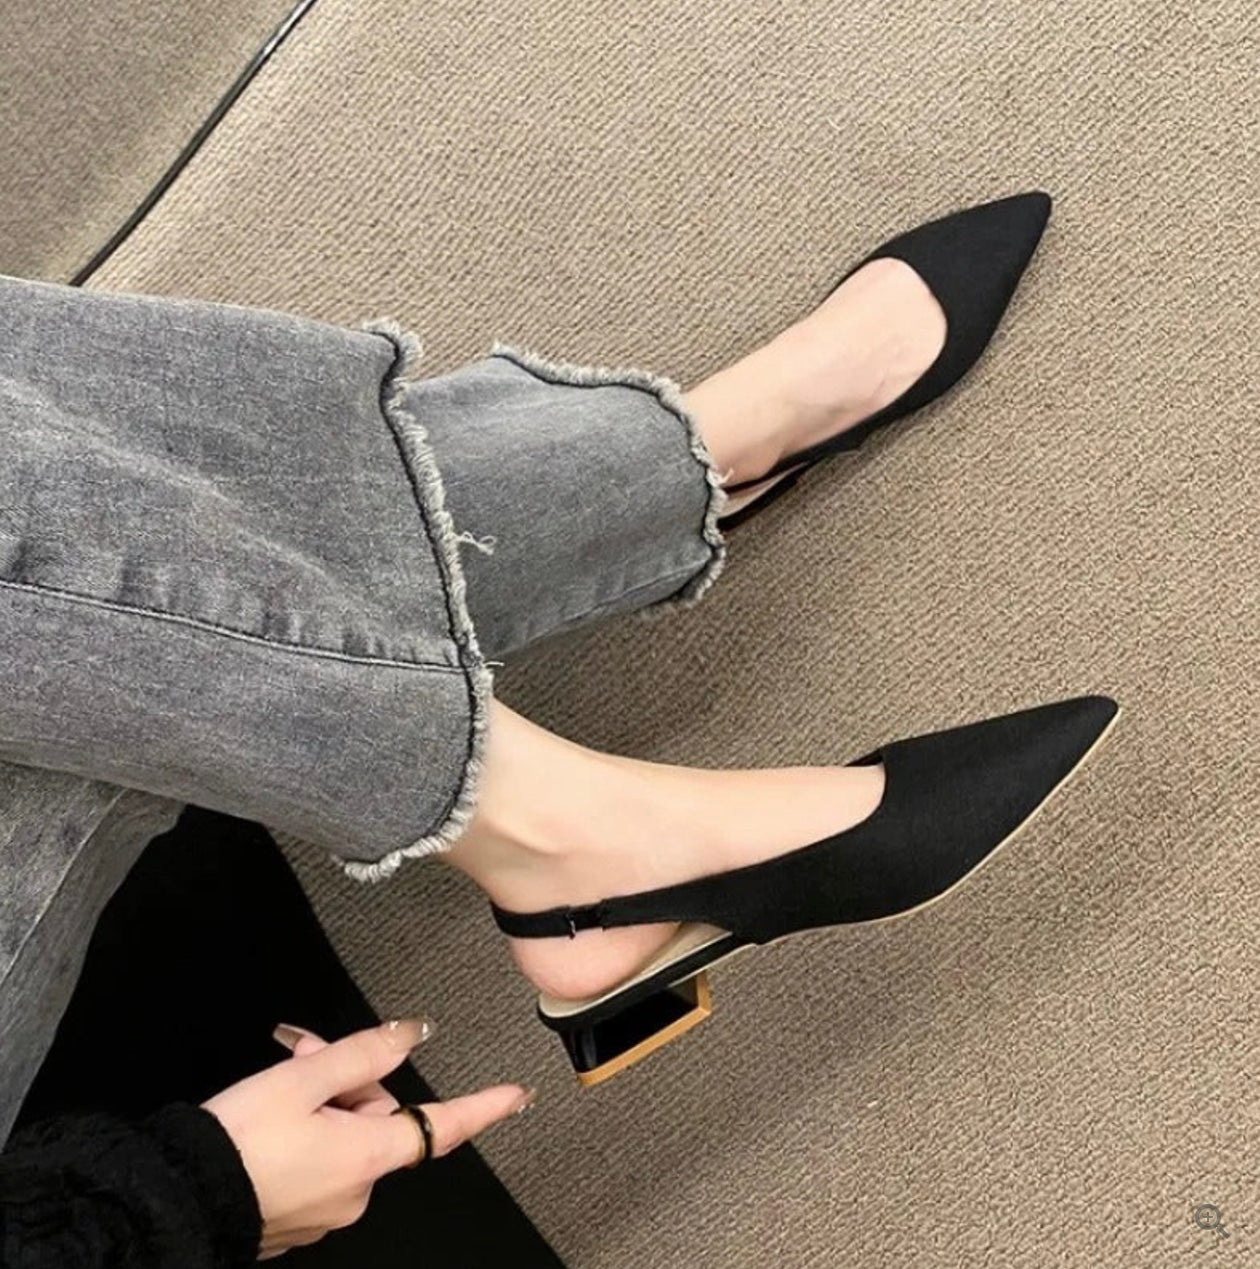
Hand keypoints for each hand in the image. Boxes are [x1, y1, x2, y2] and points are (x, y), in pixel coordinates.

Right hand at [203, 1018, 532, 1258]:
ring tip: (279, 1078)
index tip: (516, 1095)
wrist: (174, 1201)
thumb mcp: (303, 1078)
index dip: (483, 1107)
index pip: (443, 1126)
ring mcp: (327, 1209)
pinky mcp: (299, 1218)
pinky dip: (305, 1131)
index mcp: (368, 1156)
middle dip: (348, 1078)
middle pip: (377, 1114)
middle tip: (304, 1052)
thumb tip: (413, 1033)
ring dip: (321, 1100)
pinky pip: (320, 1161)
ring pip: (344, 1133)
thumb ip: (365, 1052)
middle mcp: (356, 1191)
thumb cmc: (235, 1143)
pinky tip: (271, 1118)